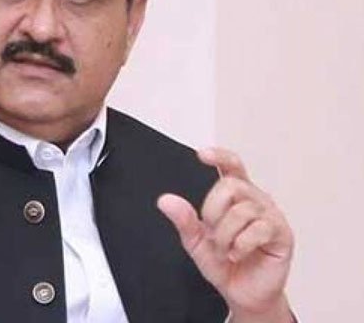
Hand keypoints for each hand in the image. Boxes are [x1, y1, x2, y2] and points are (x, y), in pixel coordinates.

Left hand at [157, 148, 293, 321]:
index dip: (219, 156)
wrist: (242, 293)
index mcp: (236, 195)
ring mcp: (271, 215)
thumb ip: (184, 219)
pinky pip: (258, 230)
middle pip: (230, 186)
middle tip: (213, 234)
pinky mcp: (282, 233)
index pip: (231, 166)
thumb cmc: (224, 264)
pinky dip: (240, 245)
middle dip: (213, 213)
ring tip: (226, 249)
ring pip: (242, 211)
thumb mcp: (196, 241)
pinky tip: (237, 254)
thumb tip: (166, 201)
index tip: (202, 154)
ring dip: (225, 235)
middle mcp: (255, 199)